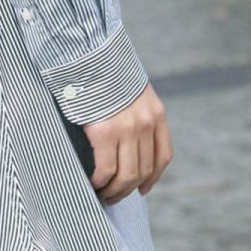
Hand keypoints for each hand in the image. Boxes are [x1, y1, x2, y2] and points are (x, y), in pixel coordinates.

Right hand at [81, 81, 172, 203]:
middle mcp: (146, 124)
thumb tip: (125, 136)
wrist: (87, 53)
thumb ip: (134, 110)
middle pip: (144, 170)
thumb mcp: (131, 89)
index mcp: (156, 113)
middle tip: (115, 197)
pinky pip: (105, 170)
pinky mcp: (105, 133)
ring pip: (126, 175)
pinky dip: (99, 182)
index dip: (154, 177)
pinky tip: (91, 184)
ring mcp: (127, 130)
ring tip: (102, 195)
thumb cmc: (103, 70)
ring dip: (114, 191)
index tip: (143, 189)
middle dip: (129, 189)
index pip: (163, 155)